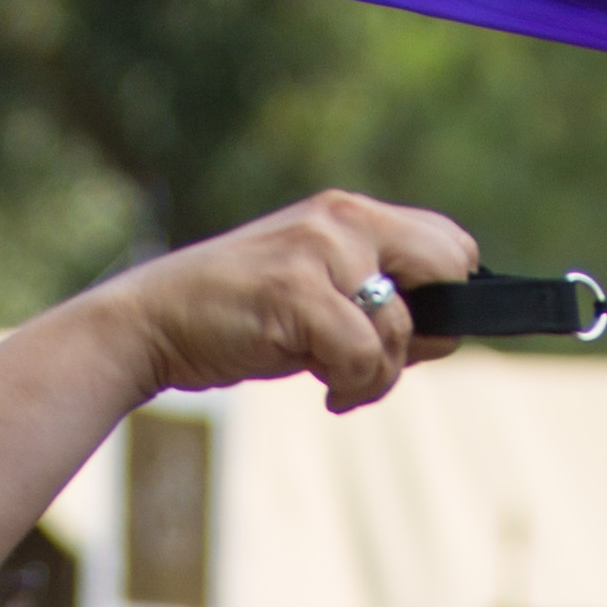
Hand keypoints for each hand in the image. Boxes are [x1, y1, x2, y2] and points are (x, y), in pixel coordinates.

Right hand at [112, 193, 481, 419]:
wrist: (156, 322)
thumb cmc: (241, 317)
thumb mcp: (319, 291)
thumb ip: (375, 295)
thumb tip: (445, 332)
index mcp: (352, 214)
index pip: (451, 245)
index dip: (444, 301)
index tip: (405, 340)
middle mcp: (343, 220)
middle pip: (449, 269)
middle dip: (430, 332)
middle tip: (382, 360)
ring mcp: (320, 252)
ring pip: (402, 328)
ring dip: (378, 376)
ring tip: (335, 381)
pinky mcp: (297, 292)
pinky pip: (366, 357)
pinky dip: (352, 388)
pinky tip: (324, 392)